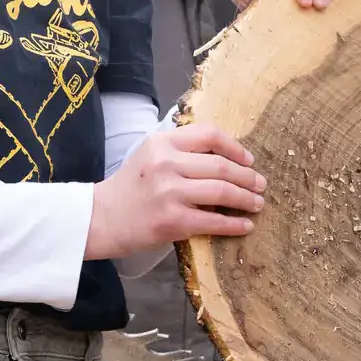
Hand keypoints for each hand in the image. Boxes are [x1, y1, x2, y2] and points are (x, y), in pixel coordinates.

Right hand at [88, 124, 264, 259]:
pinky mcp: (172, 220)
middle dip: (247, 177)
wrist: (100, 218)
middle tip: (260, 185)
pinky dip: (234, 224)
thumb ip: (182, 152)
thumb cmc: (130, 188)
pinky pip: (213, 220)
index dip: (236, 147)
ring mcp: (169, 192)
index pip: (209, 135)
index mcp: (162, 142)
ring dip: (246, 199)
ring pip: (222, 192)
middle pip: (221, 166)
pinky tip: (245, 225)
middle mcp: (166, 163)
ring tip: (257, 204)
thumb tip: (228, 161)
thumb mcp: (150, 156)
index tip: (249, 160)